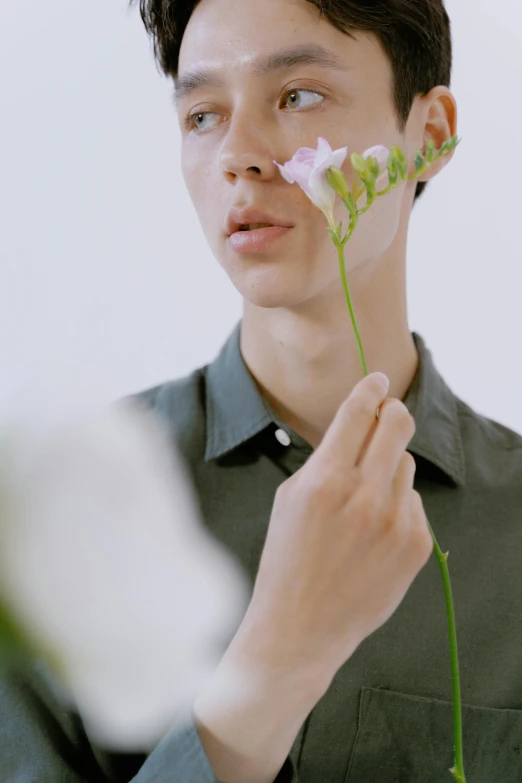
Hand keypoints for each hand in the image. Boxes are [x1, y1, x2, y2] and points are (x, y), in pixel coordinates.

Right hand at [239, 372, 432, 685]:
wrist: (302, 625)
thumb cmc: (286, 559)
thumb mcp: (290, 498)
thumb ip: (324, 460)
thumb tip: (355, 428)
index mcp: (325, 480)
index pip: (359, 412)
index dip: (371, 388)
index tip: (378, 380)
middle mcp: (364, 496)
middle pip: (398, 426)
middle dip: (392, 412)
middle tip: (387, 413)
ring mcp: (395, 522)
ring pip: (405, 465)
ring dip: (389, 467)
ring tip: (364, 499)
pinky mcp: (416, 545)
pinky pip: (412, 503)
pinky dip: (396, 506)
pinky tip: (373, 532)